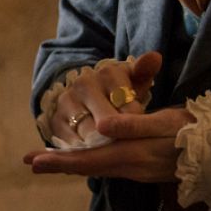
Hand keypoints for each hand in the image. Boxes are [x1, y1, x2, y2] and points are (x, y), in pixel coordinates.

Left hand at [24, 106, 189, 181]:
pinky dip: (90, 162)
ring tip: (47, 159)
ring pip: (97, 167)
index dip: (59, 160)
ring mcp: (138, 170)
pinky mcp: (144, 168)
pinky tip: (83, 157)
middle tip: (28, 160)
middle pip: (88, 166)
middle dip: (58, 163)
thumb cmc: (196, 131)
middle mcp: (131, 167)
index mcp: (134, 154)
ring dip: (72, 163)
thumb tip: (102, 126)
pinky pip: (109, 166)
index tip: (32, 160)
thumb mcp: (166, 122)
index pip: (88, 159)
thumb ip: (134, 125)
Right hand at [47, 51, 162, 144]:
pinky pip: (73, 144)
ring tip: (112, 150)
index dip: (136, 125)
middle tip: (126, 145)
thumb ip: (145, 70)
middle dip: (118, 138)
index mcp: (108, 73)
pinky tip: (95, 152)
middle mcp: (84, 84)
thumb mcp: (134, 80)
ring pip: (90, 135)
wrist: (84, 97)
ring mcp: (67, 102)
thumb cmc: (118, 92)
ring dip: (102, 147)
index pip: (129, 108)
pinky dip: (84, 151)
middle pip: (107, 123)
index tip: (139, 129)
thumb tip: (155, 58)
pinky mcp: (55, 120)